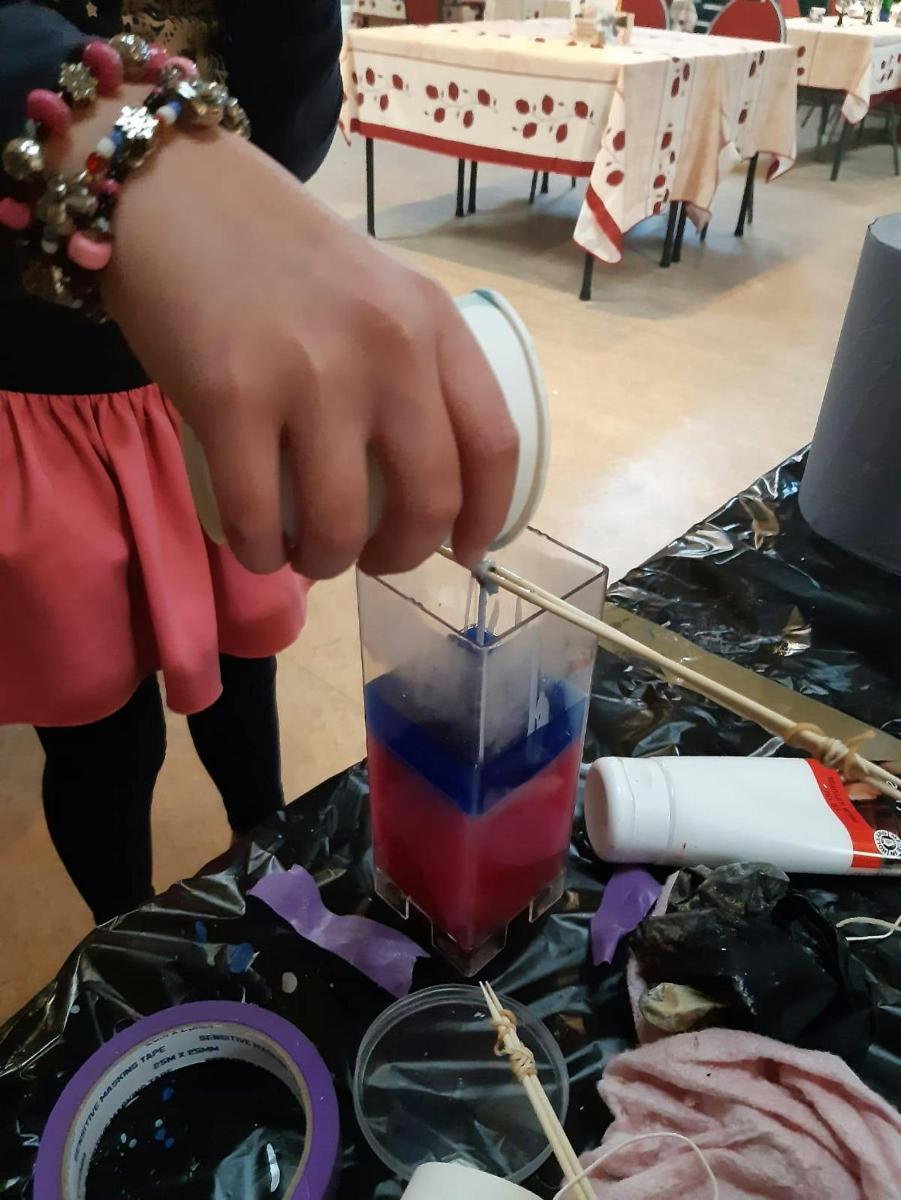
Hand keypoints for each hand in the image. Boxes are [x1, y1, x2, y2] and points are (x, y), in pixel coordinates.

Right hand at [97, 125, 517, 576]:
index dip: (486, 517)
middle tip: (373, 558)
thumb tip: (427, 481)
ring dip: (327, 561)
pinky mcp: (230, 396)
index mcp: (434, 321)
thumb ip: (411, 365)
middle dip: (403, 555)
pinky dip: (259, 554)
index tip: (464, 551)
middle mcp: (387, 346)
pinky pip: (257, 516)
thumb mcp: (379, 292)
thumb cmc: (281, 253)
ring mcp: (310, 372)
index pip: (495, 443)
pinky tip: (256, 548)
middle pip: (428, 499)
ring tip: (307, 552)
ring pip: (342, 524)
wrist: (174, 192)